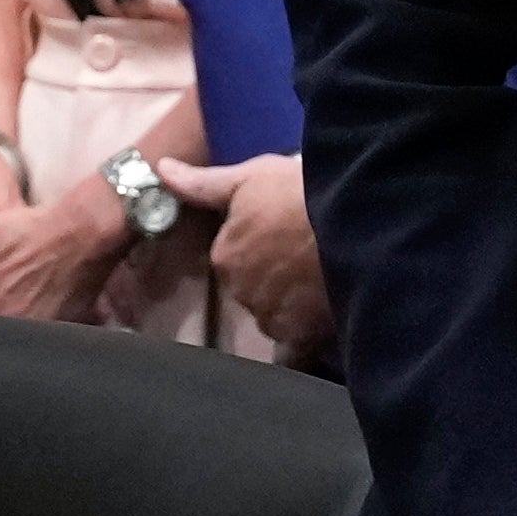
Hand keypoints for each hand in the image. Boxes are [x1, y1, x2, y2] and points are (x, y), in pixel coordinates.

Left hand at [0, 174, 132, 325]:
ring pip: (7, 337)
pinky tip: (50, 313)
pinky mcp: (48, 333)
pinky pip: (36, 343)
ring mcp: (20, 326)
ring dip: (16, 325)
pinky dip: (40, 334)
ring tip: (33, 303)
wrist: (80, 234)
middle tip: (15, 295)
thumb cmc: (34, 229)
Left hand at [178, 153, 325, 352]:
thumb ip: (204, 183)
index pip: (236, 257)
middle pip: (255, 288)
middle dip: (276, 277)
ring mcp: (270, 316)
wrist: (353, 222)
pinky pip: (297, 344)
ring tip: (324, 278)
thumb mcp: (252, 177)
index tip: (287, 234)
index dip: (262, 245)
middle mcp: (240, 290)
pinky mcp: (300, 336)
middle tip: (308, 254)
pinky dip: (307, 331)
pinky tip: (326, 312)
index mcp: (225, 254)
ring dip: (293, 304)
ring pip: (277, 313)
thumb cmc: (300, 193)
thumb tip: (162, 171)